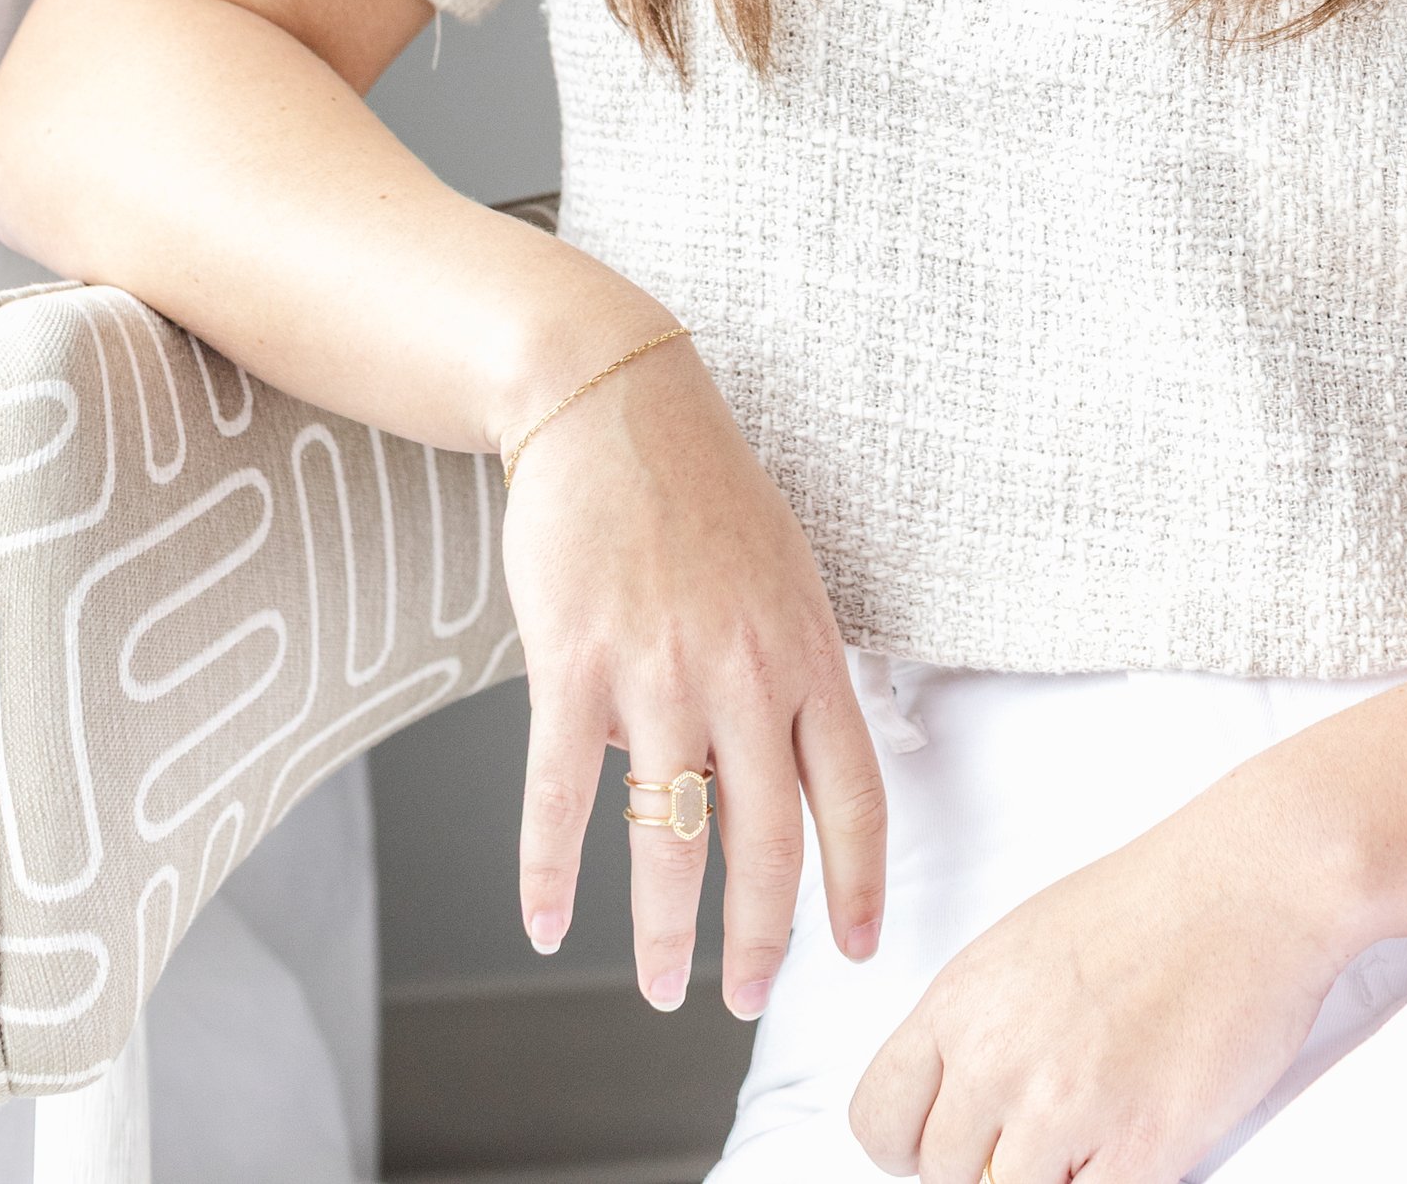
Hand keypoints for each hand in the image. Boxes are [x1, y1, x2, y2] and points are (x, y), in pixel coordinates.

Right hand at [498, 325, 886, 1017]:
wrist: (612, 404)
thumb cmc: (700, 491)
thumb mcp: (779, 573)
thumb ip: (784, 672)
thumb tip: (764, 777)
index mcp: (805, 646)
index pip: (854, 791)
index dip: (858, 881)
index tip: (856, 949)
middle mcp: (742, 668)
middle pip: (768, 837)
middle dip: (761, 938)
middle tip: (745, 1001)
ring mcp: (657, 669)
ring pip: (668, 836)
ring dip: (666, 929)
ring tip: (662, 986)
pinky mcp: (574, 663)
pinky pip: (562, 795)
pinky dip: (551, 872)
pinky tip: (548, 923)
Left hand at [849, 784, 1346, 1183]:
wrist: (1254, 880)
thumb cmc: (1159, 898)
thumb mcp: (1028, 944)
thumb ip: (981, 1025)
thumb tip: (959, 1098)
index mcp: (964, 998)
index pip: (877, 1119)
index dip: (912, 1145)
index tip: (949, 1143)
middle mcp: (999, 1055)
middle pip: (942, 1174)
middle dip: (988, 1165)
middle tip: (1042, 1134)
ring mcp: (1065, 1106)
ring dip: (1051, 1177)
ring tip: (1095, 1128)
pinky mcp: (1138, 1148)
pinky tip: (1130, 1143)